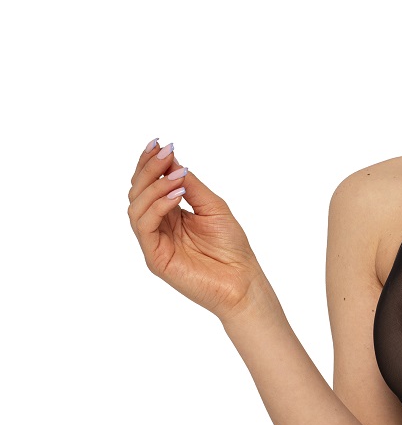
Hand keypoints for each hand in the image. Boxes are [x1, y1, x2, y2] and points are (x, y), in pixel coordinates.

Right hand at [127, 137, 262, 319]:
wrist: (243, 282)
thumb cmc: (232, 248)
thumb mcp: (212, 205)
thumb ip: (189, 184)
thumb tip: (171, 158)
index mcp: (170, 214)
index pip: (149, 184)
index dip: (149, 163)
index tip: (159, 142)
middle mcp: (158, 227)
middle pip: (137, 192)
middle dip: (149, 169)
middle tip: (166, 153)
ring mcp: (154, 243)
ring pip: (136, 207)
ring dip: (154, 186)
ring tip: (177, 176)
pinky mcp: (155, 258)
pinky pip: (145, 226)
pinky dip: (157, 206)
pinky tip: (175, 195)